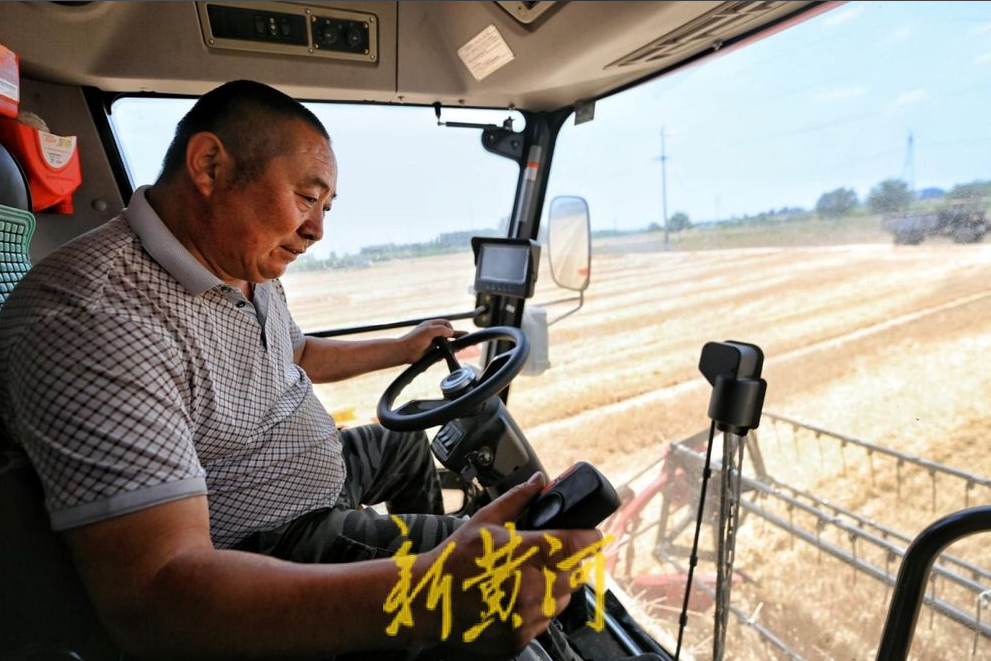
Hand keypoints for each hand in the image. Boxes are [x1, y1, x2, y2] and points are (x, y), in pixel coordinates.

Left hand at [399, 319, 465, 363]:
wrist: (404, 352)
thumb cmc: (414, 340)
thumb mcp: (429, 331)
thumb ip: (441, 330)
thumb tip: (451, 332)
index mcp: (431, 325)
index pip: (446, 324)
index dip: (452, 328)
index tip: (457, 334)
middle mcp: (432, 332)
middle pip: (447, 333)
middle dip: (455, 336)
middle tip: (464, 340)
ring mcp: (431, 341)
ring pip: (445, 342)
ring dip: (451, 345)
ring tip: (459, 348)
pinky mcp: (430, 350)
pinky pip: (441, 351)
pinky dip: (445, 352)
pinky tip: (448, 354)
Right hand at [415, 474, 603, 658]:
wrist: (427, 600)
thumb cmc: (455, 559)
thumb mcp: (485, 521)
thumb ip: (518, 499)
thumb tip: (539, 480)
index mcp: (524, 553)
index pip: (578, 546)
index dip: (588, 537)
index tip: (587, 534)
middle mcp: (531, 587)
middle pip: (576, 573)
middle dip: (568, 561)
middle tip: (548, 554)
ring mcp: (527, 616)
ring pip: (563, 598)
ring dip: (555, 586)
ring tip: (526, 576)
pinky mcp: (521, 637)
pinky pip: (546, 620)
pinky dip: (538, 608)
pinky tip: (515, 597)